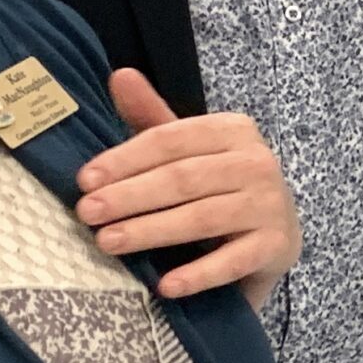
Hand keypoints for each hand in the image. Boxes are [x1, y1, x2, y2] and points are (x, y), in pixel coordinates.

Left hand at [75, 69, 299, 307]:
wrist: (274, 235)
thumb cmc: (219, 188)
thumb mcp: (188, 152)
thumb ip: (153, 118)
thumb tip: (119, 75)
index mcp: (233, 130)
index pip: (171, 140)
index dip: (125, 159)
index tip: (85, 180)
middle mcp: (257, 162)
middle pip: (183, 178)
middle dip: (130, 196)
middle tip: (87, 213)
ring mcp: (270, 205)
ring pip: (202, 217)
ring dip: (151, 231)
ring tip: (108, 243)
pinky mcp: (276, 246)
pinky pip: (232, 262)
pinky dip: (198, 275)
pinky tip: (165, 286)